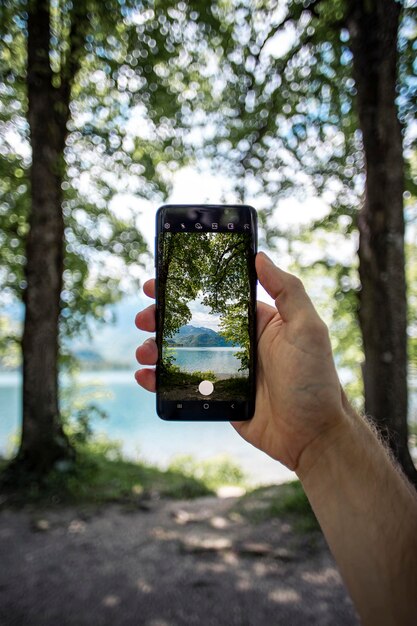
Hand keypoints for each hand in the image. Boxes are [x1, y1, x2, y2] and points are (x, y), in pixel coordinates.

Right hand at [135, 252, 347, 470]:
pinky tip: (145, 376)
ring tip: (144, 350)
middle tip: (144, 318)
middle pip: (190, 324)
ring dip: (156, 348)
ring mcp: (223, 370)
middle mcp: (236, 343)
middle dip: (162, 318)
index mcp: (255, 322)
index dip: (185, 289)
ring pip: (180, 354)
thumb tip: (260, 256)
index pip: (214, 299)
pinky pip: (182, 384)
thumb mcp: (307, 328)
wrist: (312, 435)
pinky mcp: (216, 396)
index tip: (158, 282)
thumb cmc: (314, 379)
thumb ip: (287, 291)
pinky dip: (159, 380)